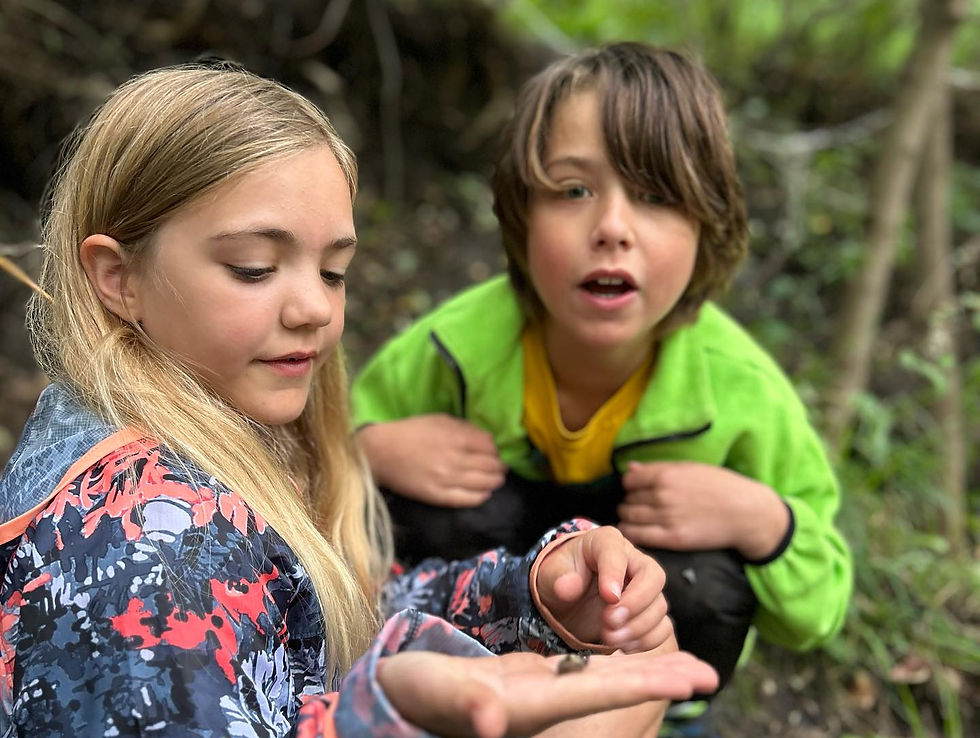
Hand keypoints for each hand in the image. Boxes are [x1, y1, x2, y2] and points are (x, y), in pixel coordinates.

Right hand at [356, 415, 506, 506]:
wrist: (382, 452)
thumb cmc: (411, 432)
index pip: (490, 446)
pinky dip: (482, 496)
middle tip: (501, 468)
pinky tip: (484, 493)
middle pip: (491, 466)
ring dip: (495, 482)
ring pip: (485, 484)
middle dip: (499, 467)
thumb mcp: (440, 420)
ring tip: (496, 481)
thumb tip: (486, 440)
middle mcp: (456, 459)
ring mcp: (448, 480)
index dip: (495, 450)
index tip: (493, 453)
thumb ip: (465, 428)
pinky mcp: (439, 496)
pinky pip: (469, 499)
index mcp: (457, 437)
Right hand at [377, 648, 718, 737]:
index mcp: (531, 703)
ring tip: (686, 663)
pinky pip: (584, 669)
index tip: (692, 678)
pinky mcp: (532, 679)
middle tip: (711, 673)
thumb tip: (489, 719)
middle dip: (662, 679)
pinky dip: (613, 661)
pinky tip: (630, 653)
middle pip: (615, 687)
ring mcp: (541, 691)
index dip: (647, 682)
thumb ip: (464, 704)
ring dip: (645, 668)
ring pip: (604, 677)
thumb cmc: (413, 695)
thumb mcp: (434, 693)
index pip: (600, 690)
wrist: (401, 698)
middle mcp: (545, 701)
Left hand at [535, 526, 672, 652]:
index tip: (608, 597)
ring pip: (659, 606)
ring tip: (609, 638)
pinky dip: (647, 640)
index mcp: (606, 543)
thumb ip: (558, 578)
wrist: (566, 600)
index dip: (614, 574)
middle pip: (653, 577)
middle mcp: (632, 562)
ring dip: (637, 627)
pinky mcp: (649, 613)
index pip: (617, 551)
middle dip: (635, 603)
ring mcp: (645, 588)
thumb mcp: (550, 574)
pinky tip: (624, 646)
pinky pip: (663, 627)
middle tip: (609, 622)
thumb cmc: (561, 578)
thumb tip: (567, 587)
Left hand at [617, 461, 789, 559]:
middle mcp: (663, 495)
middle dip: (630, 501)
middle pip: (628, 499)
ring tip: (636, 518)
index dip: (630, 484)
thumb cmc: (720, 486)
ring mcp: (666, 518)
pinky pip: (637, 536)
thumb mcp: (690, 468)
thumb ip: (658, 468)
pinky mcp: (673, 539)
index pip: (629, 480)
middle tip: (638, 505)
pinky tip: (635, 531)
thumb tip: (630, 468)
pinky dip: (631, 533)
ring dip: (628, 517)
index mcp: (666, 474)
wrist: (746, 512)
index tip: (636, 489)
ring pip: (628, 517)